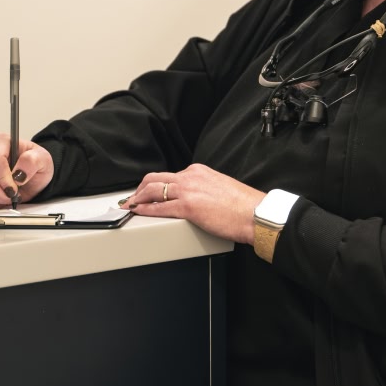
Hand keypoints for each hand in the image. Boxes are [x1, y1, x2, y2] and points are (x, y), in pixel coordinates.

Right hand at [0, 133, 54, 208]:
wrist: (31, 174)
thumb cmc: (34, 164)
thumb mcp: (43, 160)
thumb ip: (33, 162)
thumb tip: (18, 172)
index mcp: (0, 140)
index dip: (3, 179)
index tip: (14, 189)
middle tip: (13, 196)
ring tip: (9, 195)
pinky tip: (0, 197)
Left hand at [119, 163, 265, 245]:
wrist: (254, 213)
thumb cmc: (244, 205)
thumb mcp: (220, 186)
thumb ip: (204, 189)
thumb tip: (196, 199)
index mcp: (199, 171)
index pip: (170, 175)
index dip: (156, 185)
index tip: (150, 192)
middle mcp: (191, 177)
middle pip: (155, 178)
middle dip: (140, 189)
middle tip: (133, 198)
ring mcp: (188, 191)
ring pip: (153, 190)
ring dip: (138, 198)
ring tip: (130, 206)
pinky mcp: (187, 207)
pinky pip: (159, 208)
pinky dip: (144, 210)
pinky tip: (138, 213)